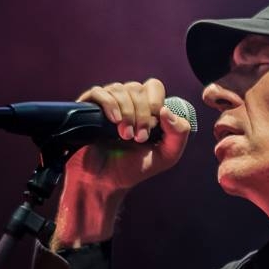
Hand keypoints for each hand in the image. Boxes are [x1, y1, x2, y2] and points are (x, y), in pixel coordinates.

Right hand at [67, 78, 190, 194]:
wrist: (104, 181)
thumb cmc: (133, 169)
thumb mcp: (166, 155)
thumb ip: (179, 133)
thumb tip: (166, 110)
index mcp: (145, 108)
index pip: (153, 87)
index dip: (154, 104)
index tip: (150, 130)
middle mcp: (127, 102)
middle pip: (137, 88)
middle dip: (141, 114)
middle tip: (137, 138)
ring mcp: (107, 104)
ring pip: (119, 89)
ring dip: (126, 113)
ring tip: (124, 135)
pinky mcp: (88, 108)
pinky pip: (98, 92)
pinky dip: (109, 104)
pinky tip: (113, 120)